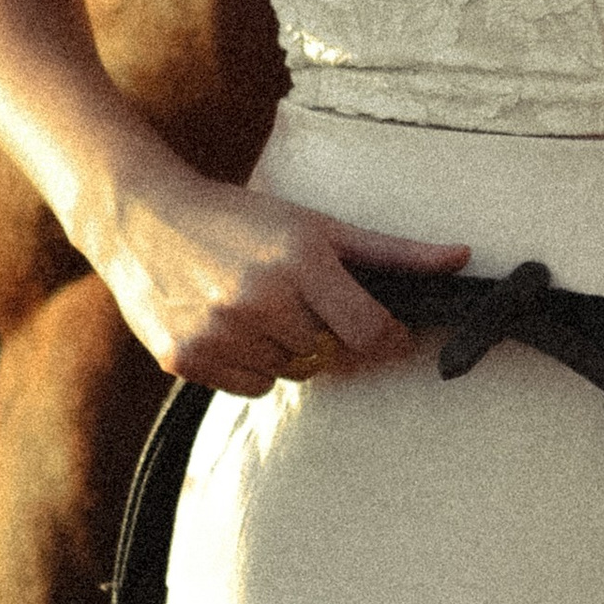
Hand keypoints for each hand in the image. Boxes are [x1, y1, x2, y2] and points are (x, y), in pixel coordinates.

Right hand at [95, 175, 468, 393]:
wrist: (141, 216)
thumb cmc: (240, 218)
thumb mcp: (318, 224)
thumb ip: (393, 250)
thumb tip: (462, 257)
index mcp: (301, 261)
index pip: (371, 332)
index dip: (387, 337)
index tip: (384, 331)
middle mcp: (260, 300)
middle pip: (330, 354)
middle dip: (324, 332)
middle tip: (296, 298)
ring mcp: (220, 332)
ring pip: (291, 373)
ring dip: (286, 350)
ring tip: (255, 305)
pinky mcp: (186, 358)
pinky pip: (252, 387)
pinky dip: (250, 365)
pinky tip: (228, 324)